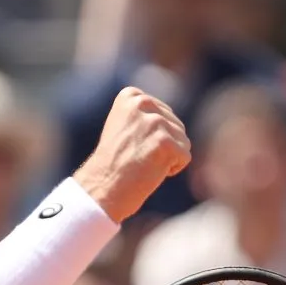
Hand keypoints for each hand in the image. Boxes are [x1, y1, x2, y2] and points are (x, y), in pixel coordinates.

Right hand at [74, 87, 190, 222]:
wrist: (101, 188)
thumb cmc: (112, 163)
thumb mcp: (124, 127)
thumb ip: (145, 115)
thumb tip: (169, 117)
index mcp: (131, 96)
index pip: (163, 112)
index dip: (152, 134)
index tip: (129, 143)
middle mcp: (143, 103)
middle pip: (175, 125)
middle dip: (162, 144)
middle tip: (135, 156)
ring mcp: (155, 122)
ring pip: (183, 141)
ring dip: (167, 157)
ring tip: (141, 163)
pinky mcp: (166, 143)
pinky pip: (185, 157)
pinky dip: (172, 169)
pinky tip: (149, 171)